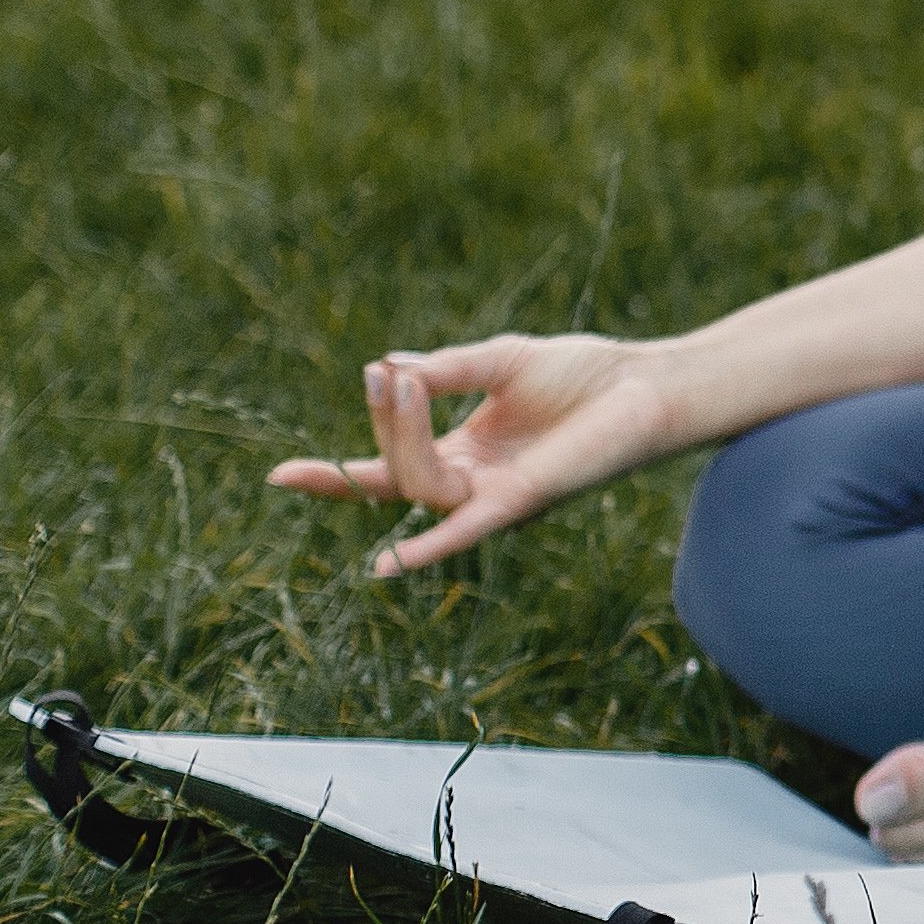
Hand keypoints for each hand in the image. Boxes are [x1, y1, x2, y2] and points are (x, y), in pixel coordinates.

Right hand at [271, 334, 675, 575]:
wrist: (646, 383)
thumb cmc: (585, 375)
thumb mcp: (502, 361)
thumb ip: (447, 369)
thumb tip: (391, 366)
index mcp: (464, 455)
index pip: (386, 470)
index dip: (334, 477)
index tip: (277, 475)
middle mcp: (474, 485)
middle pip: (398, 473)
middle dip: (380, 424)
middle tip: (383, 375)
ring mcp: (497, 497)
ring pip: (422, 485)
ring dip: (402, 433)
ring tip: (404, 381)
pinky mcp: (524, 499)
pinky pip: (468, 528)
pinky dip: (429, 546)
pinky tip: (389, 562)